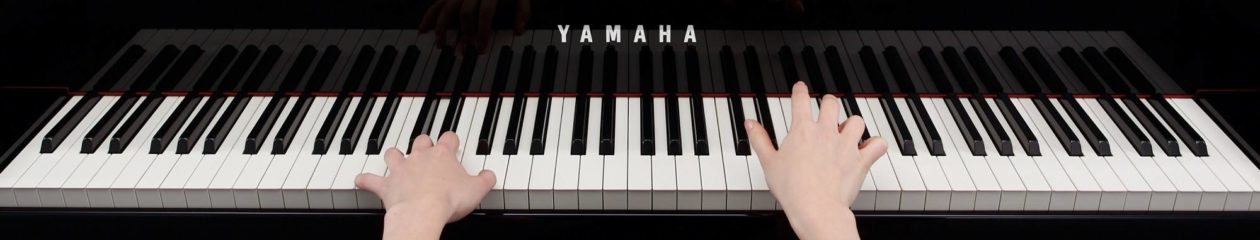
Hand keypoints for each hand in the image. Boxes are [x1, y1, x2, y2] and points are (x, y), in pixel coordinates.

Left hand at [356, 132, 495, 238]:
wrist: (423, 211)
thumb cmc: (448, 199)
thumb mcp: (477, 190)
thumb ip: (485, 180)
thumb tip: (489, 175)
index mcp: (443, 155)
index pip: (449, 138)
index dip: (452, 139)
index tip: (453, 141)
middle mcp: (420, 157)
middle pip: (420, 141)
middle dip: (423, 143)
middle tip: (427, 148)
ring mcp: (401, 169)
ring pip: (394, 153)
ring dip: (394, 155)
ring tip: (395, 156)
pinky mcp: (387, 185)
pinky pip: (371, 179)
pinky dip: (366, 179)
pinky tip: (360, 179)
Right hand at [418, 0, 530, 52]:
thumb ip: (522, 11)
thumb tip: (519, 30)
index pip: (485, 12)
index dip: (482, 30)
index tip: (481, 47)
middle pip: (465, 11)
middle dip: (465, 33)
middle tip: (465, 50)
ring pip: (446, 7)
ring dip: (442, 27)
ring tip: (441, 45)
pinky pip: (437, 4)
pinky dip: (429, 16)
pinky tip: (423, 29)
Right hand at [745, 82, 886, 238]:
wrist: (815, 207)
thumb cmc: (792, 188)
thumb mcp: (768, 162)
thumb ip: (759, 139)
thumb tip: (750, 124)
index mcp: (802, 130)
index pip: (801, 99)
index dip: (800, 90)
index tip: (800, 88)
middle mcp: (826, 132)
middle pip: (831, 103)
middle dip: (828, 103)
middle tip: (826, 108)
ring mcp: (846, 144)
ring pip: (856, 120)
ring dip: (852, 124)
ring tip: (847, 130)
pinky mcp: (861, 159)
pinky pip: (877, 143)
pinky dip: (876, 144)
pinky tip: (870, 147)